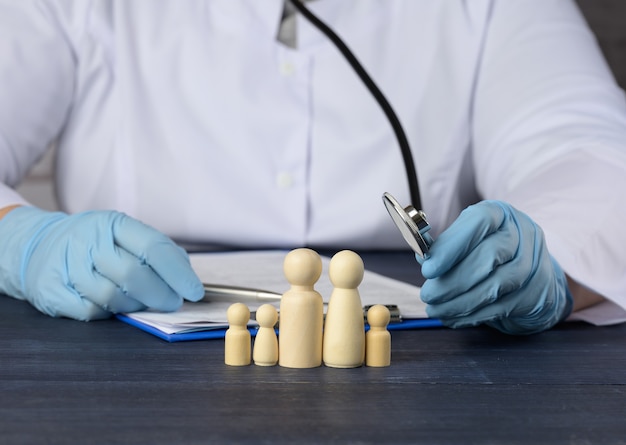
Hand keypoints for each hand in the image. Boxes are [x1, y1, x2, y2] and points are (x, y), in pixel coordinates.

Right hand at [0, 207, 202, 320]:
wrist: (36, 244)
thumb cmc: (93, 243)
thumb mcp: (122, 234)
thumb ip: (156, 252)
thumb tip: (186, 278)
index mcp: (111, 223)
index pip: (153, 247)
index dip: (178, 273)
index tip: (194, 292)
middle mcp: (87, 241)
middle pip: (133, 274)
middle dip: (160, 294)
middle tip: (172, 303)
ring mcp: (66, 266)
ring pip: (112, 296)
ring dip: (135, 306)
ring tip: (142, 302)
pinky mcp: (51, 291)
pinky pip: (91, 311)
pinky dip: (109, 313)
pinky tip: (114, 305)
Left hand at [419, 201, 572, 334]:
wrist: (531, 274)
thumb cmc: (486, 252)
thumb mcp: (465, 239)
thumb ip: (443, 246)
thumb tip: (424, 259)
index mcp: (500, 213)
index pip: (480, 220)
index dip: (453, 245)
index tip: (429, 268)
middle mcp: (522, 233)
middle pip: (489, 255)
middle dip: (453, 280)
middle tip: (428, 295)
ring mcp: (533, 263)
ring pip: (496, 285)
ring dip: (459, 302)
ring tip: (435, 309)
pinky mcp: (536, 292)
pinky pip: (501, 307)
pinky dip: (472, 315)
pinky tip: (452, 317)